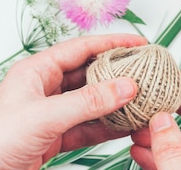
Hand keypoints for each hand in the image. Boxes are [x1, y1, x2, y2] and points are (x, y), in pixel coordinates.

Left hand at [0, 33, 146, 169]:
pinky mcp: (52, 138)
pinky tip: (123, 126)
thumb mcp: (43, 117)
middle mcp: (43, 90)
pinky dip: (107, 127)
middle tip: (144, 72)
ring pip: (91, 102)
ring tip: (139, 100)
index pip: (82, 48)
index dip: (112, 43)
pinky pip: (87, 128)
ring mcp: (49, 114)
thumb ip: (87, 102)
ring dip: (115, 103)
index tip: (139, 43)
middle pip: (89, 74)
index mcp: (36, 72)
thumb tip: (124, 87)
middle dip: (118, 74)